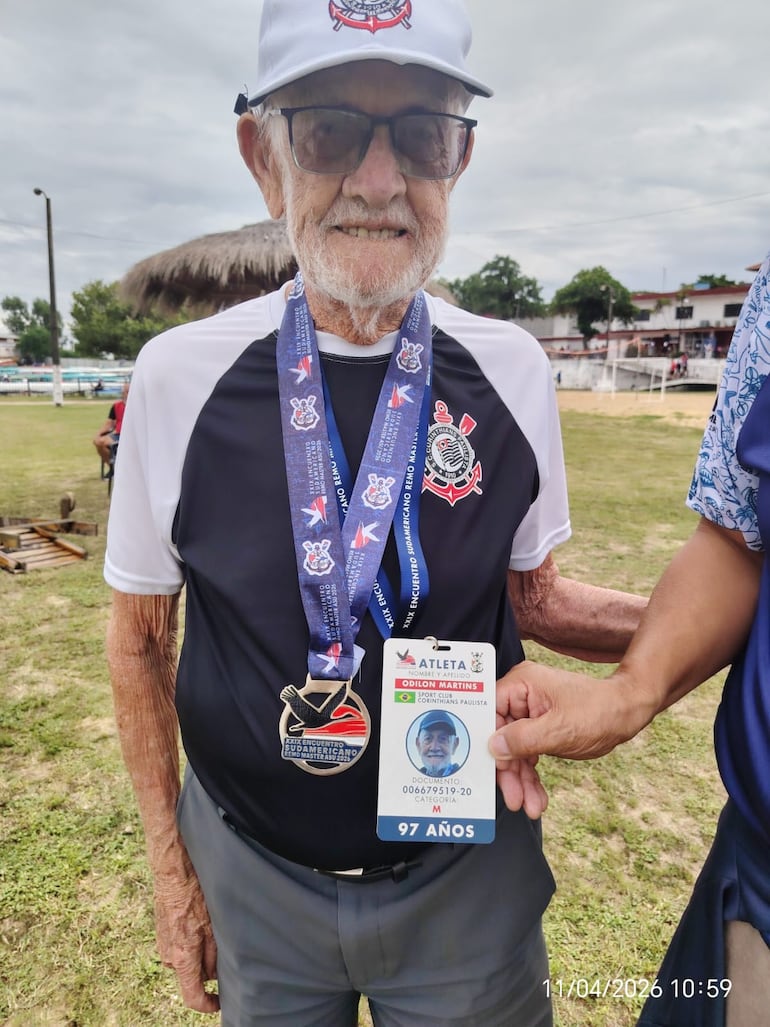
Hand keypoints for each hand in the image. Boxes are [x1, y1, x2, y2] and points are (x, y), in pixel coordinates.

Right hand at [153, 865, 218, 1012]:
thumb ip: (213, 956)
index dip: (208, 1004)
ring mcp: (163, 945)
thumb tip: (214, 974)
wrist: (172, 873)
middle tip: (222, 948)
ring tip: (210, 929)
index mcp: (182, 958)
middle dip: (207, 969)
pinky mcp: (162, 934)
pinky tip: (199, 922)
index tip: (219, 1002)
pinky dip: (191, 942)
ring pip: (187, 960)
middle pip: (192, 976)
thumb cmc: (193, 896)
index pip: (192, 996)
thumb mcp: (213, 927)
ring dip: (199, 953)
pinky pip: (179, 947)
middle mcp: (169, 957)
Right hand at [490, 661, 646, 813]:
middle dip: (508, 771)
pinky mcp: (539, 728)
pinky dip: (531, 776)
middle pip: (500, 736)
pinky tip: (537, 798)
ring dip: (521, 780)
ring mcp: (530, 713)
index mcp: (521, 684)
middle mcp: (521, 695)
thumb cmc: (598, 712)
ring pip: (514, 750)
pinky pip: (527, 754)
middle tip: (514, 799)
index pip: (488, 711)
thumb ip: (523, 738)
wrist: (627, 713)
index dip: (486, 742)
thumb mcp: (559, 730)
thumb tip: (493, 747)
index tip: (489, 771)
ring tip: (530, 807)